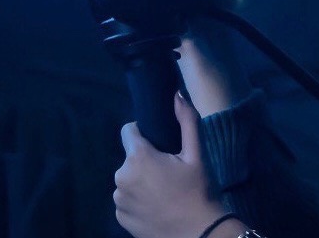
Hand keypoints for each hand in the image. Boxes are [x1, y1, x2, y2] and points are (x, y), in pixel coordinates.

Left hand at [114, 92, 223, 237]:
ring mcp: (119, 200)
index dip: (143, 133)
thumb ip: (186, 121)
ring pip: (128, 179)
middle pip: (130, 158)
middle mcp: (121, 178)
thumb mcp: (197, 154)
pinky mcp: (120, 218)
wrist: (199, 234)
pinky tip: (157, 206)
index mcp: (138, 158)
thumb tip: (177, 93)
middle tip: (170, 171)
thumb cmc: (198, 191)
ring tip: (165, 191)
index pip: (128, 131)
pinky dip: (138, 199)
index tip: (160, 144)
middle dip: (145, 160)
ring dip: (141, 180)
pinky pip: (127, 199)